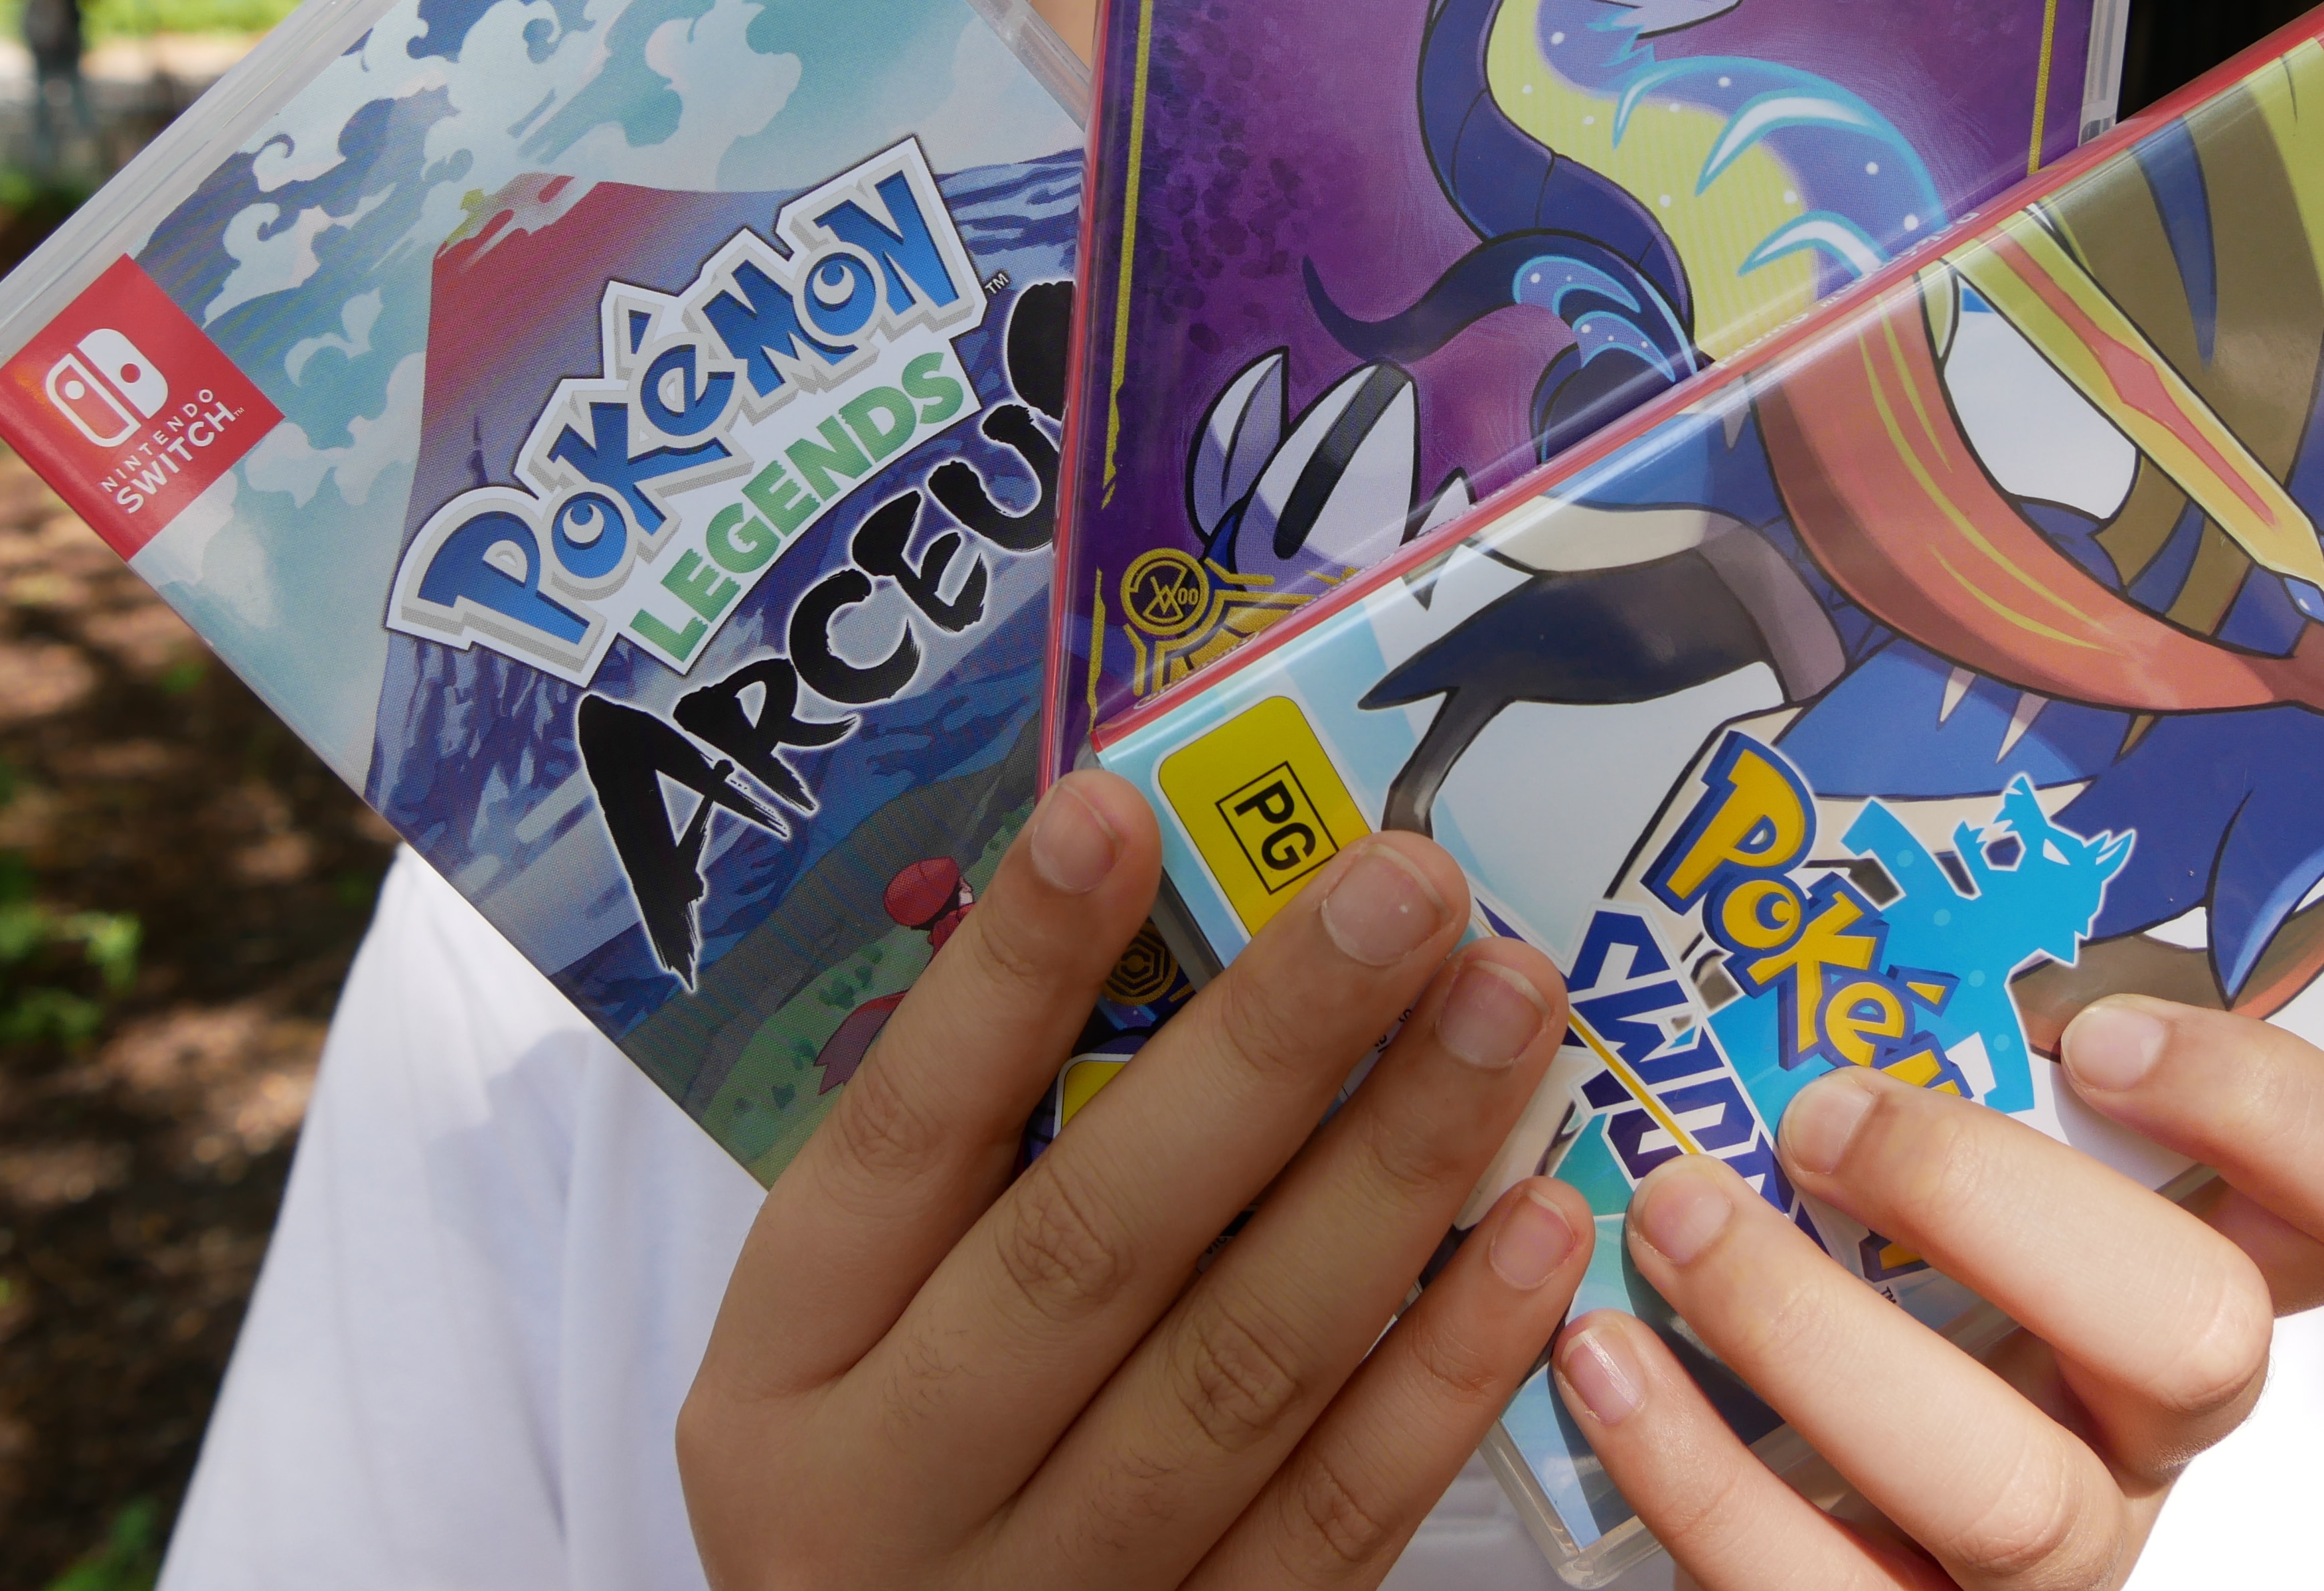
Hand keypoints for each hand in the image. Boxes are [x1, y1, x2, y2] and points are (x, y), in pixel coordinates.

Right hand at [678, 775, 1595, 1589]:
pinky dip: (1447, 1367)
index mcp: (786, 1369)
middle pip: (1096, 1244)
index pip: (901, 1139)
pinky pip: (1340, 1517)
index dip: (1010, 974)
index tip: (1116, 806)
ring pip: (1243, 1370)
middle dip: (1269, 1046)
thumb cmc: (896, 1454)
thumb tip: (1148, 909)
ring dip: (1398, 1172)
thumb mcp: (855, 1325)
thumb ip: (972, 1166)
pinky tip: (1538, 1229)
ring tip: (1507, 1009)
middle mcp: (895, 1490)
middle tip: (1406, 883)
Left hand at [1551, 996, 2323, 1587]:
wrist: (1759, 1512)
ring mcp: (2046, 1561)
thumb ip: (1927, 1057)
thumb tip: (1803, 869)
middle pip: (2201, 1337)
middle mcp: (2143, 1426)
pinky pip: (1815, 1587)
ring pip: (2010, 1490)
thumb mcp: (1921, 1170)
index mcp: (2185, 1279)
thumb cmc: (1848, 1281)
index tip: (2100, 1032)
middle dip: (1993, 1201)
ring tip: (1667, 1214)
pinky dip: (1693, 1467)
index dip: (2276, 1111)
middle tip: (1819, 1114)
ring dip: (1810, 1328)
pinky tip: (1601, 1357)